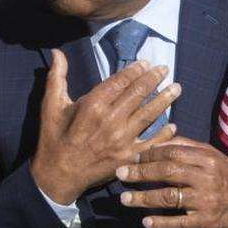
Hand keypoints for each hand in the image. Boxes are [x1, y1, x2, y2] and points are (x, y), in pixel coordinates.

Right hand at [31, 50, 179, 203]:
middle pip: (138, 94)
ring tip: (176, 88)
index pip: (119, 82)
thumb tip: (56, 51)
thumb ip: (56, 77)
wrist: (58, 175)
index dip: (134, 70)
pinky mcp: (128, 157)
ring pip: (149, 114)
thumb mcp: (50, 105)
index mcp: (92, 105)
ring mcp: (122, 140)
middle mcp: (111, 120)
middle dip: (153, 79)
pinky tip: (173, 125)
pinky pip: (152, 143)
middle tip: (165, 69)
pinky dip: (164, 134)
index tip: (145, 63)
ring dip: (164, 100)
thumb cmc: (53, 139)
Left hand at [116, 137, 227, 227]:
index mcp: (206, 158)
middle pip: (166, 172)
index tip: (131, 157)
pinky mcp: (205, 222)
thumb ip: (189, 146)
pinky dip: (161, 223)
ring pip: (168, 197)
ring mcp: (205, 201)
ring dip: (143, 198)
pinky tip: (146, 222)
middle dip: (140, 173)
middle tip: (120, 174)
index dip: (148, 154)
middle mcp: (205, 178)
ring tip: (125, 198)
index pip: (171, 152)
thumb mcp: (214, 156)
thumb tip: (162, 137)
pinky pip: (179, 223)